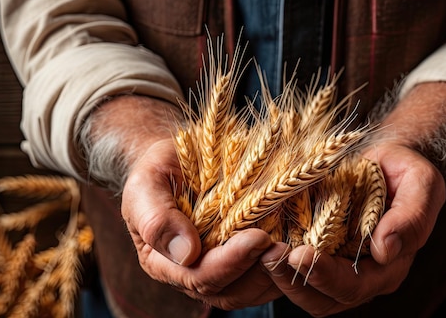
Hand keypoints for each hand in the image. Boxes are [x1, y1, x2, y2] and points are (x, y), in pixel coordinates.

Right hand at [121, 139, 282, 309]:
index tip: (258, 236)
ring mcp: (219, 267)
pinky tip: (299, 242)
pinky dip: (283, 263)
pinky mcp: (243, 258)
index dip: (231, 262)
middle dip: (259, 271)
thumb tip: (185, 253)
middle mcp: (191, 272)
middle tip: (284, 246)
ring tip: (297, 247)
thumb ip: (156, 217)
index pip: (199, 277)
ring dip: (276, 272)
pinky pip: (264, 273)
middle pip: (229, 290)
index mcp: (163, 261)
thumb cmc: (159, 167)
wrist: (180, 155)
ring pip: (251, 288)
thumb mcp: (146, 184)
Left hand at [260, 142, 445, 316]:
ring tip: (262, 252)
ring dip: (280, 277)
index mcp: (389, 266)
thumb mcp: (421, 182)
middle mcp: (362, 276)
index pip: (354, 285)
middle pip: (324, 299)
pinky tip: (261, 245)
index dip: (326, 276)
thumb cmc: (403, 169)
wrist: (386, 159)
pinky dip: (276, 265)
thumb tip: (386, 249)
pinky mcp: (317, 254)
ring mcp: (337, 268)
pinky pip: (293, 272)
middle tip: (270, 255)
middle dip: (295, 281)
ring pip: (305, 293)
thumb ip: (412, 217)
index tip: (301, 254)